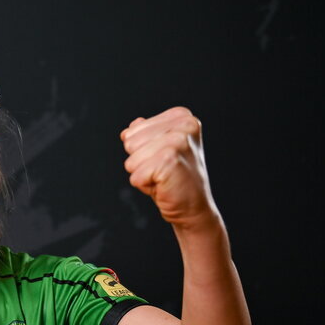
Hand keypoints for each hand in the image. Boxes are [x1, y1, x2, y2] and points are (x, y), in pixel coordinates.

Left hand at [120, 107, 218, 229]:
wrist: (194, 207)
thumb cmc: (175, 179)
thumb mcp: (158, 151)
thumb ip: (145, 135)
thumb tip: (132, 127)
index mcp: (182, 116)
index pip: (133, 131)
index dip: (142, 151)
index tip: (164, 159)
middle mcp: (184, 124)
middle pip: (130, 143)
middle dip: (140, 161)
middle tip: (163, 170)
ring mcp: (178, 141)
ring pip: (131, 160)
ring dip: (142, 174)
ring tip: (164, 177)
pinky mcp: (170, 160)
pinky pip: (135, 175)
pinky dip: (144, 186)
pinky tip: (164, 186)